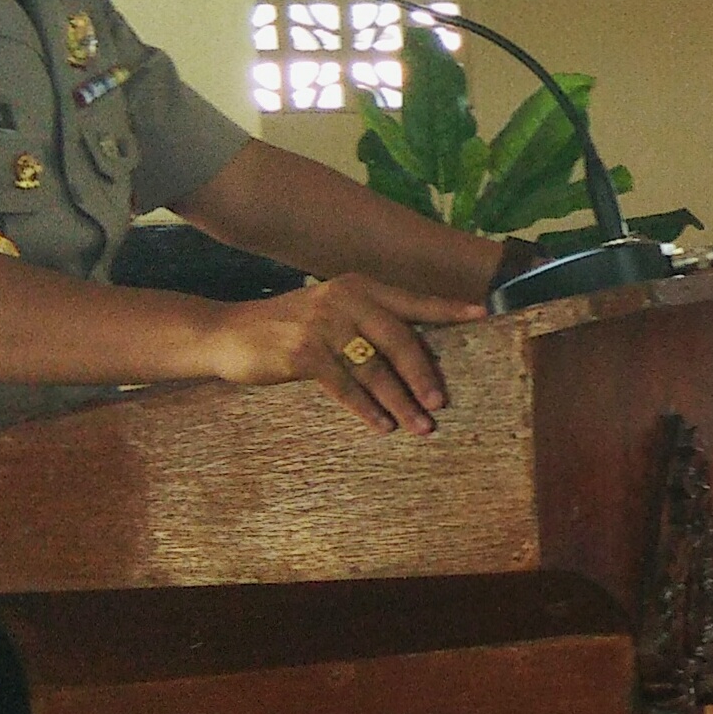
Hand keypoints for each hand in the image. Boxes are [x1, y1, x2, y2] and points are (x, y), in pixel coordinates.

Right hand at [207, 275, 482, 434]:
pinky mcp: (304, 353)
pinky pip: (346, 387)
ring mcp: (324, 324)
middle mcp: (346, 299)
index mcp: (359, 286)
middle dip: (424, 374)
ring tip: (421, 427)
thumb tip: (416, 356)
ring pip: (376, 369)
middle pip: (400, 339)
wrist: (229, 333)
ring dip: (401, 401)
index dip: (448, 308)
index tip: (482, 314)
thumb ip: (367, 323)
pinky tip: (382, 426)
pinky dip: (367, 409)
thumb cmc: (288, 328)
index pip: (413, 300)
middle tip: (442, 402)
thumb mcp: (330, 312)